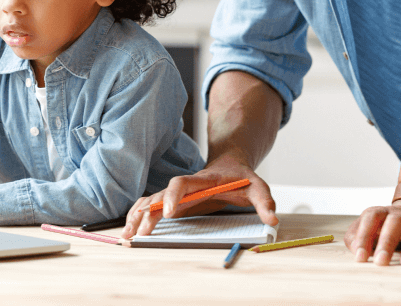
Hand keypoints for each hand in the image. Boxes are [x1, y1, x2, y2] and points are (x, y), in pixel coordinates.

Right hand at [121, 154, 276, 238]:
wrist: (229, 165)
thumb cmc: (240, 177)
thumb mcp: (256, 185)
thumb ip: (264, 200)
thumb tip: (272, 219)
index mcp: (200, 180)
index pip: (181, 184)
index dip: (172, 196)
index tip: (168, 213)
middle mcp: (184, 187)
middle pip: (159, 195)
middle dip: (148, 213)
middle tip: (141, 233)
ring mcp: (176, 195)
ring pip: (150, 201)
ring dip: (137, 216)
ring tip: (127, 235)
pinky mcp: (173, 203)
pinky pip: (150, 207)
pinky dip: (138, 217)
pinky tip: (129, 231)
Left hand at [344, 200, 400, 265]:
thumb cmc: (388, 227)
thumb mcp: (371, 228)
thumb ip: (356, 236)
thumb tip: (354, 249)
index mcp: (383, 212)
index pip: (371, 218)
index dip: (364, 236)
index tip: (360, 258)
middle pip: (394, 221)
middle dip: (387, 242)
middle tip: (381, 262)